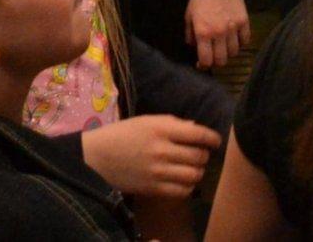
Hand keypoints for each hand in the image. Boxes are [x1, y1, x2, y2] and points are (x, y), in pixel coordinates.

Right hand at [82, 115, 220, 198]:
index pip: (199, 134)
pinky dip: (188, 187)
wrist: (97, 157)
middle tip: (200, 154)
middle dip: (204, 155)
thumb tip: (197, 128)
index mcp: (162, 129)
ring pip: (194, 175)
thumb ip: (174, 124)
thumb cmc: (123, 134)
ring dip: (198, 172)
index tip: (216, 141)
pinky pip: (182, 191)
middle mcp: (162, 150)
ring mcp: (158, 171)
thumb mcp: (147, 121)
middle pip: (199, 156)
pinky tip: (183, 180)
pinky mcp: (153, 188)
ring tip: (193, 168)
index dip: (213, 138)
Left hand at [186, 0, 249, 69]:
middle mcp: (219, 34)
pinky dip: (241, 42)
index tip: (202, 63)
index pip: (206, 60)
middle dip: (217, 61)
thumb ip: (190, 35)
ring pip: (234, 52)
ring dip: (228, 52)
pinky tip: (235, 38)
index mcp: (203, 33)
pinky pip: (245, 40)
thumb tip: (194, 47)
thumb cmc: (200, 0)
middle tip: (214, 55)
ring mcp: (233, 28)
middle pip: (222, 60)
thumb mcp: (189, 17)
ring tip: (225, 46)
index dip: (203, 65)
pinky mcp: (244, 21)